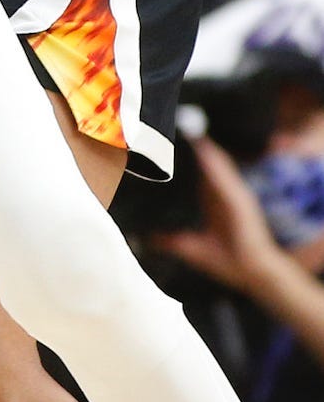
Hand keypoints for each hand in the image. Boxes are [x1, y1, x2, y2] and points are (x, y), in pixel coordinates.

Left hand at [156, 136, 283, 292]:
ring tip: (189, 131)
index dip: (187, 158)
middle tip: (176, 125)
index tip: (168, 141)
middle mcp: (226, 196)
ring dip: (205, 150)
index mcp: (215, 203)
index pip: (200, 174)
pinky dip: (216, 165)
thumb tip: (147, 239)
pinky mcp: (242, 203)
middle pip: (208, 166)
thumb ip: (170, 241)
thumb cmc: (226, 261)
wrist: (253, 275)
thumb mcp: (190, 248)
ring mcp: (236, 197)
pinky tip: (205, 151)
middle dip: (195, 147)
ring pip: (218, 167)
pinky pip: (227, 180)